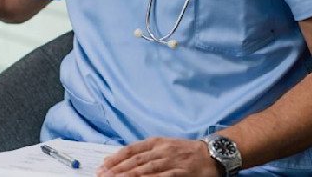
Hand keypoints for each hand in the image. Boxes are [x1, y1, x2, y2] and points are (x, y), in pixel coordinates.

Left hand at [97, 137, 218, 175]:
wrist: (212, 153)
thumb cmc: (186, 150)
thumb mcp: (164, 145)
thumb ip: (146, 151)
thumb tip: (125, 159)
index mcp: (156, 142)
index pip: (131, 149)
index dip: (116, 158)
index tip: (104, 165)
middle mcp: (161, 150)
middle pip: (135, 160)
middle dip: (118, 168)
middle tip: (104, 174)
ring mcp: (171, 161)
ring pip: (146, 168)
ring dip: (129, 174)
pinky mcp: (181, 172)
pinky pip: (163, 176)